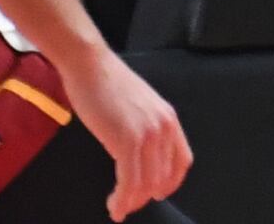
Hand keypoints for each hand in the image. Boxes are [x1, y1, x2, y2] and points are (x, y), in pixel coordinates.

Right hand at [60, 49, 192, 218]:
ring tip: (118, 208)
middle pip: (163, 177)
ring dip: (132, 202)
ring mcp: (147, 134)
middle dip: (145, 197)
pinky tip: (114, 204)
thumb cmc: (107, 85)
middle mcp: (164, 127)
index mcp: (169, 119)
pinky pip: (130, 181)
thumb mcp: (138, 108)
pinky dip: (122, 199)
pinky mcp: (127, 140)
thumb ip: (145, 129)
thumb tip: (141, 156)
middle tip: (128, 205)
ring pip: (146, 183)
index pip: (182, 161)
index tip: (155, 194)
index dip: (170, 184)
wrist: (91, 66)